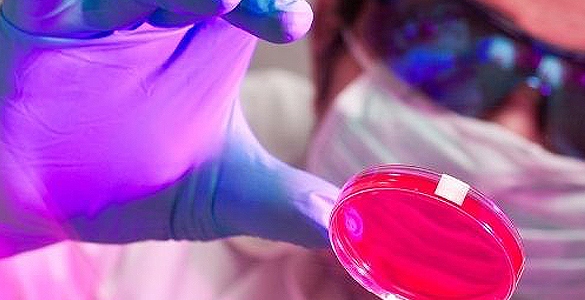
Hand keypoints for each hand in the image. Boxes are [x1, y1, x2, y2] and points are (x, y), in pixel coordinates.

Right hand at [0, 0, 336, 256]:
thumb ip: (278, 203)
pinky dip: (70, 0)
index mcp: (215, 35)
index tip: (291, 24)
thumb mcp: (216, 195)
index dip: (275, 4)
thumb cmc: (134, 179)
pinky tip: (79, 11)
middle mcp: (162, 10)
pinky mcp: (35, 16)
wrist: (41, 202)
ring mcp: (99, 8)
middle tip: (239, 2)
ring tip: (213, 1)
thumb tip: (343, 225)